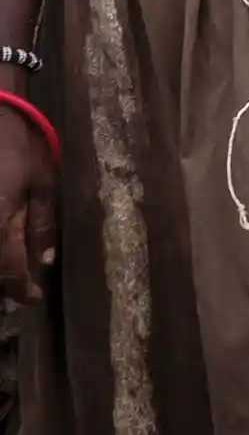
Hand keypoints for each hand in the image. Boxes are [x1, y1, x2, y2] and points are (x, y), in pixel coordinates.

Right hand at [0, 97, 56, 304]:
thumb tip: (45, 261)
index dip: (22, 290)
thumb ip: (43, 225)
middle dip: (3, 287)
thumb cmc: (21, 148)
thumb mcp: (43, 183)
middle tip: (19, 289)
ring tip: (7, 277)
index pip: (8, 273)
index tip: (35, 298)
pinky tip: (0, 252)